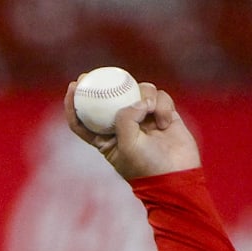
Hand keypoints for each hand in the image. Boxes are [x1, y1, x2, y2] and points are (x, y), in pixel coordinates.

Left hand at [64, 78, 201, 179]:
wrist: (178, 176)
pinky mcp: (163, 114)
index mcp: (105, 139)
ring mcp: (143, 119)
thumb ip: (125, 119)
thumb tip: (136, 100)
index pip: (83, 120)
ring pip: (138, 92)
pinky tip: (165, 122)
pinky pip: (159, 97)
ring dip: (144, 95)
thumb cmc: (147, 167)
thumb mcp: (127, 145)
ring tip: (150, 109)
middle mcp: (123, 127)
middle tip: (94, 74)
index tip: (73, 86)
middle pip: (110, 98)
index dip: (74, 103)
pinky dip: (162, 104)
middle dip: (102, 84)